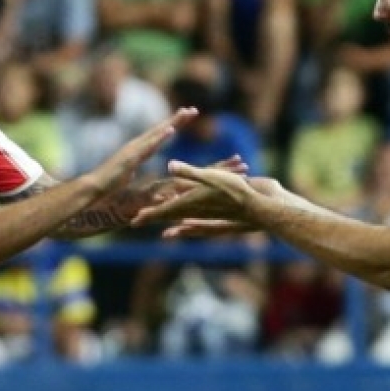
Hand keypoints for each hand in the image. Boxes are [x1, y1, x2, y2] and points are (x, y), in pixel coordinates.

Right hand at [85, 108, 196, 194]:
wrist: (94, 188)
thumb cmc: (110, 183)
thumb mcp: (129, 172)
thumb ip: (136, 164)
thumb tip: (139, 162)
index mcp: (139, 149)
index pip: (159, 135)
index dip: (173, 125)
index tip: (186, 117)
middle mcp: (137, 145)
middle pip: (160, 129)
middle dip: (177, 119)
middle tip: (193, 109)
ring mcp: (134, 149)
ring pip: (156, 133)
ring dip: (172, 123)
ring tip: (186, 113)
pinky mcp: (131, 157)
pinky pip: (148, 146)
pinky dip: (160, 137)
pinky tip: (171, 130)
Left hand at [132, 160, 260, 226]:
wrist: (257, 207)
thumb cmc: (234, 191)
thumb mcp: (209, 176)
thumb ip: (189, 172)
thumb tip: (170, 165)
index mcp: (189, 203)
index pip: (162, 210)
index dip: (147, 215)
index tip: (132, 221)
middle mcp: (194, 212)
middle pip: (168, 216)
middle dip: (152, 217)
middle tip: (135, 221)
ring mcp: (205, 215)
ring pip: (181, 219)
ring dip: (167, 220)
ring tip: (157, 225)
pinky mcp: (215, 216)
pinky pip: (194, 221)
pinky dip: (186, 223)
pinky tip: (186, 224)